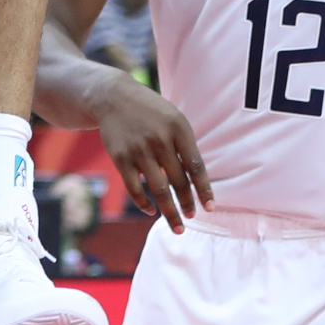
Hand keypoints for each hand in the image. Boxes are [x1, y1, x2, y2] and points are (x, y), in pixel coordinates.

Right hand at [95, 73, 211, 233]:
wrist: (114, 97)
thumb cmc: (151, 112)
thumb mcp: (173, 119)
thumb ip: (184, 147)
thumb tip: (196, 184)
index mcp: (178, 128)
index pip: (196, 166)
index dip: (204, 190)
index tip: (210, 208)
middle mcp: (160, 139)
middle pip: (179, 182)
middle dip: (187, 204)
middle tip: (192, 218)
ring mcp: (139, 150)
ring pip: (159, 190)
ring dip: (170, 212)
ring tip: (179, 227)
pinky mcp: (121, 158)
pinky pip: (136, 189)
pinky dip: (144, 204)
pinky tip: (151, 211)